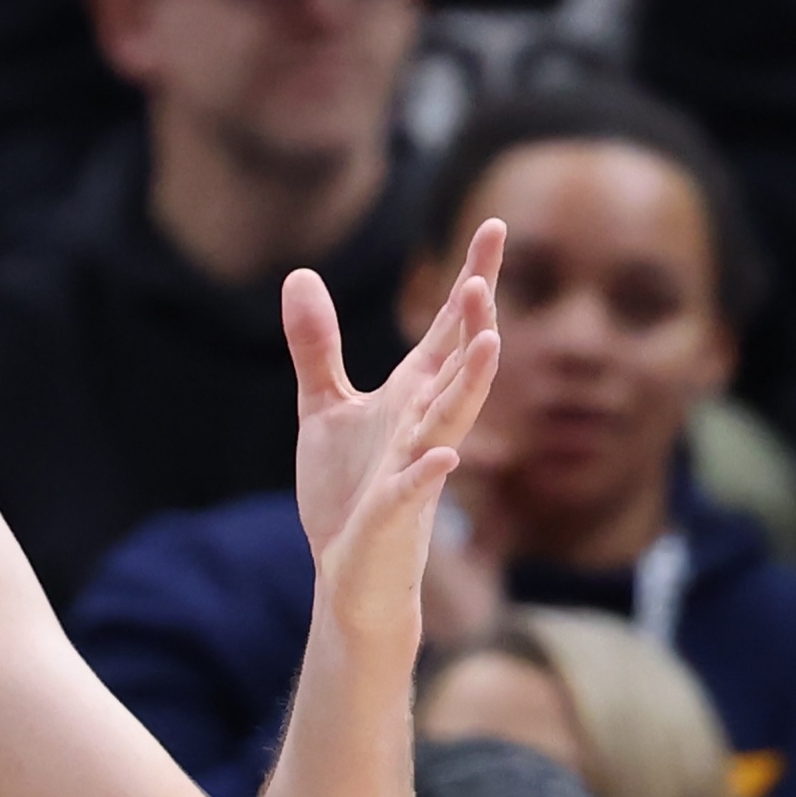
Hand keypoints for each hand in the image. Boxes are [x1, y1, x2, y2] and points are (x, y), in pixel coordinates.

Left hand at [287, 218, 504, 641]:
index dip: (472, 279)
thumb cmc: (348, 493)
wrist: (349, 572)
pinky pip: (415, 490)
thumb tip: (302, 275)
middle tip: (483, 278)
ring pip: (449, 420)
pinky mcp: (393, 513)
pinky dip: (428, 473)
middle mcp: (422, 426)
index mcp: (411, 397)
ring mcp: (413, 469)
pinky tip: (444, 454)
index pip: (448, 330)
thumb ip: (318, 346)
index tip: (493, 224)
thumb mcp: (324, 408)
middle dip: (474, 323)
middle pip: (458, 365)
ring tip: (491, 342)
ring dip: (471, 383)